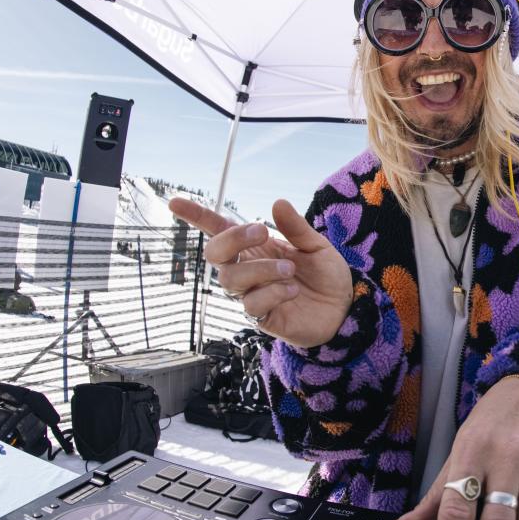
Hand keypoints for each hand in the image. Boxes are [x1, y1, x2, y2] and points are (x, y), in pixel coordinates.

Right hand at [169, 197, 353, 348]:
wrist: (344, 308)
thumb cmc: (325, 275)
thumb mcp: (315, 246)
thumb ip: (295, 228)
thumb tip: (277, 203)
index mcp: (256, 248)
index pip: (219, 231)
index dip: (196, 216)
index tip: (174, 202)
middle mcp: (247, 270)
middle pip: (214, 254)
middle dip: (233, 239)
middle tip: (262, 230)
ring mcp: (251, 294)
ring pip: (231, 280)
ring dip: (261, 269)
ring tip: (290, 270)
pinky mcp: (261, 317)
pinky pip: (251, 304)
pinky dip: (273, 292)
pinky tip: (292, 290)